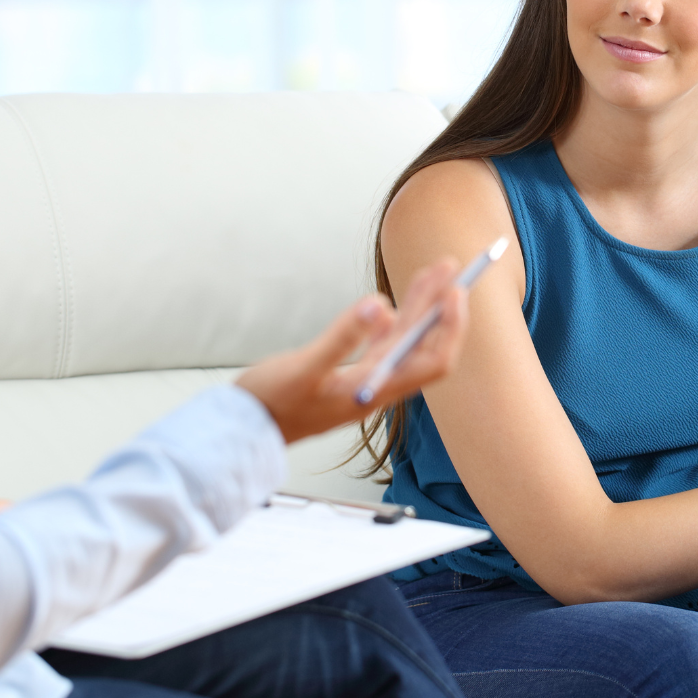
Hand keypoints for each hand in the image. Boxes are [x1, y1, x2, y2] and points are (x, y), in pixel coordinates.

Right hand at [235, 257, 469, 443]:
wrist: (243, 429)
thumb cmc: (271, 404)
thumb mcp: (305, 367)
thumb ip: (342, 337)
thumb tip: (380, 304)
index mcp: (376, 390)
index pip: (433, 361)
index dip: (449, 326)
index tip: (454, 292)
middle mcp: (378, 386)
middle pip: (423, 345)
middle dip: (440, 306)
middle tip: (449, 268)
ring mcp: (365, 380)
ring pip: (404, 341)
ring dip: (420, 307)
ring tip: (433, 273)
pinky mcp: (348, 374)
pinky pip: (383, 345)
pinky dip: (394, 320)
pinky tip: (395, 304)